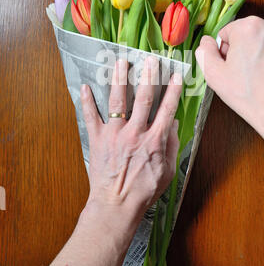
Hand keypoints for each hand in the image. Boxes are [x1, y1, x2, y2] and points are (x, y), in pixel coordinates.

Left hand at [80, 56, 181, 226]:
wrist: (116, 205)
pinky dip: (86, 102)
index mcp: (154, 140)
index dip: (173, 90)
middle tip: (150, 60)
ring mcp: (115, 134)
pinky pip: (91, 117)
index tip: (176, 75)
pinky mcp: (97, 139)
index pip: (167, 109)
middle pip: (143, 98)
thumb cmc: (144, 191)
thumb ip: (172, 146)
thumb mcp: (167, 170)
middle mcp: (135, 132)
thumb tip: (174, 124)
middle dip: (148, 76)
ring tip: (120, 62)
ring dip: (120, 79)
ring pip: (117, 101)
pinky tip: (84, 87)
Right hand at [196, 16, 263, 178]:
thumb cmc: (253, 98)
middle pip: (247, 34)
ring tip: (260, 78)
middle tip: (244, 75)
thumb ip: (204, 53)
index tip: (231, 67)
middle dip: (243, 51)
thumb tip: (206, 43)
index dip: (224, 51)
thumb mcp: (215, 76)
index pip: (227, 32)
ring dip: (260, 54)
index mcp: (249, 28)